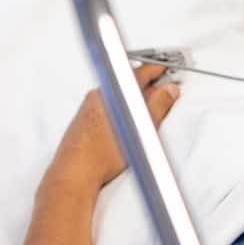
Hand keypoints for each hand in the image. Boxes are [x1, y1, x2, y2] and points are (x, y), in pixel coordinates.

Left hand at [46, 65, 179, 192]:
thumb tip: (169, 91)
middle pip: (128, 84)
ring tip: (146, 119)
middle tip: (163, 95)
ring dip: (134, 102)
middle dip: (148, 89)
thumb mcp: (139, 131)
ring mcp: (89, 107)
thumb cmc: (99, 156)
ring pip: (119, 97)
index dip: (156, 70)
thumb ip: (158, 106)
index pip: (138, 72)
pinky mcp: (85, 119)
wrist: (74, 174)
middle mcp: (97, 96)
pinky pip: (110, 107)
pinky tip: (127, 129)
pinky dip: (123, 111)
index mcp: (110, 92)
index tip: (167, 70)